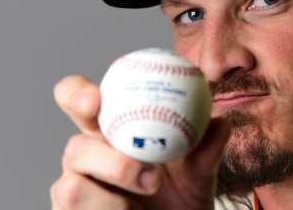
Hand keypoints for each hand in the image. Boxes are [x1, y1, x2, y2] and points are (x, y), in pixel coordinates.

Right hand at [50, 75, 229, 208]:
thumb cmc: (182, 194)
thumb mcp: (200, 170)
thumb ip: (207, 148)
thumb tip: (220, 124)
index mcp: (111, 131)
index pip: (81, 104)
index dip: (76, 94)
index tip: (95, 98)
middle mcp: (89, 160)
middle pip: (73, 147)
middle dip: (96, 152)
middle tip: (127, 152)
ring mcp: (78, 192)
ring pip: (73, 186)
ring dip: (115, 184)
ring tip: (151, 185)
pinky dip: (110, 208)